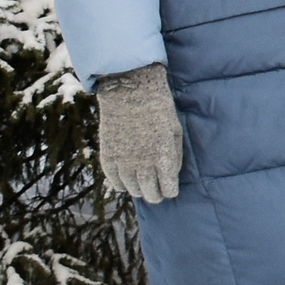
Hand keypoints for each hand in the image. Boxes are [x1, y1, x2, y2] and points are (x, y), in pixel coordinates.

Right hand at [96, 63, 184, 203]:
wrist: (130, 90)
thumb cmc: (158, 108)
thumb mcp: (175, 131)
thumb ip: (174, 157)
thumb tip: (171, 176)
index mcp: (164, 157)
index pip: (169, 190)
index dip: (171, 190)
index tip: (170, 188)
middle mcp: (143, 164)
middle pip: (151, 195)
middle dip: (156, 194)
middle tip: (157, 191)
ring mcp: (124, 162)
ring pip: (133, 190)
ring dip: (140, 190)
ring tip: (144, 185)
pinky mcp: (109, 158)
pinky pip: (115, 182)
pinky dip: (122, 184)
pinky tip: (128, 181)